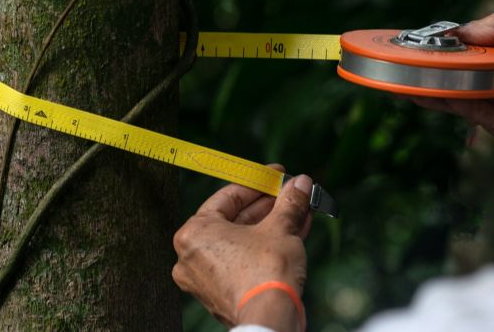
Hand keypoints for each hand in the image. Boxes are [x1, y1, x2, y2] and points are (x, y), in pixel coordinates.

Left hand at [172, 164, 312, 329]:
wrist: (270, 319)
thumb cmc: (265, 271)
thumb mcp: (281, 227)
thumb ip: (288, 202)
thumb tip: (301, 183)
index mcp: (194, 233)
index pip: (227, 197)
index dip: (258, 182)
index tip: (278, 175)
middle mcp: (192, 256)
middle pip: (236, 220)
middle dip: (270, 206)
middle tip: (291, 194)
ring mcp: (206, 278)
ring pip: (244, 241)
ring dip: (273, 225)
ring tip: (300, 211)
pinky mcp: (222, 294)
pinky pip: (244, 260)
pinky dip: (266, 246)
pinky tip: (295, 232)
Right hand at [410, 14, 493, 166]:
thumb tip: (461, 30)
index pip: (483, 43)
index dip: (458, 40)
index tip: (431, 37)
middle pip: (469, 68)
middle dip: (441, 62)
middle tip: (411, 55)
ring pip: (464, 91)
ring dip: (436, 83)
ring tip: (406, 75)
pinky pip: (471, 113)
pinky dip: (447, 102)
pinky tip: (425, 92)